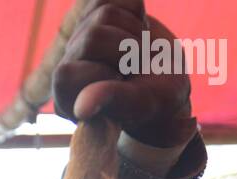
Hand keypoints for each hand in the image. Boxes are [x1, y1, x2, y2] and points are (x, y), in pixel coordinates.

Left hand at [53, 3, 195, 147]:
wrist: (169, 81)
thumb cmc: (155, 100)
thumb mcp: (140, 103)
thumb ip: (112, 100)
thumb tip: (81, 108)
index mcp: (67, 98)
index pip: (69, 74)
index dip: (107, 74)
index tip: (125, 86)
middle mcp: (66, 67)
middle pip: (93, 36)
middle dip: (128, 48)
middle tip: (137, 67)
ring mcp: (79, 38)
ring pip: (106, 13)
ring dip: (136, 31)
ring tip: (138, 53)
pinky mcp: (94, 14)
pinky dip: (136, 11)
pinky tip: (136, 33)